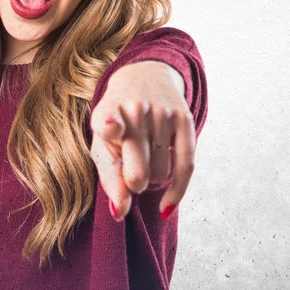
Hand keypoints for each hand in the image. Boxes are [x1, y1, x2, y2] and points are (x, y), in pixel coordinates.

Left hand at [89, 61, 195, 220]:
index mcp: (105, 113)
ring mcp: (162, 113)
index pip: (109, 123)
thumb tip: (119, 212)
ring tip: (145, 162)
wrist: (144, 78)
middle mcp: (135, 111)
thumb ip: (108, 177)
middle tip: (130, 176)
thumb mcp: (102, 142)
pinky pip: (186, 167)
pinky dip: (175, 193)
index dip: (112, 128)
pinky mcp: (185, 119)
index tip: (113, 127)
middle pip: (138, 172)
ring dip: (152, 179)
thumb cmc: (116, 123)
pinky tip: (165, 207)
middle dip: (133, 185)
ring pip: (160, 175)